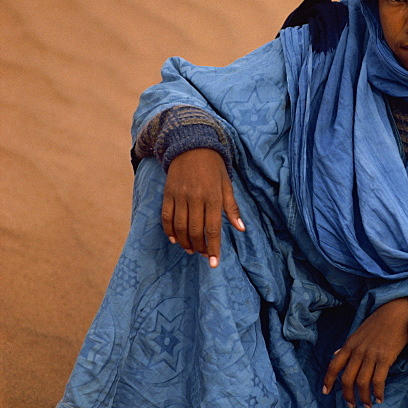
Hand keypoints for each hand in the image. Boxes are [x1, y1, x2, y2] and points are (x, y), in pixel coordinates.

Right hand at [161, 148, 243, 267]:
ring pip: (180, 226)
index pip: (213, 229)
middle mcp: (196, 198)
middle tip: (203, 255)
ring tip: (190, 250)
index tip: (213, 263)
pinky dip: (169, 230)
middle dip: (199, 247)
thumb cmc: (214, 168)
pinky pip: (166, 216)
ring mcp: (180, 196)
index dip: (213, 248)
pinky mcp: (168, 193)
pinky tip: (174, 239)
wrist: (192, 145)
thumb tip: (241, 229)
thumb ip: (232, 208)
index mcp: (213, 197)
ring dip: (185, 242)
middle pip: (196, 231)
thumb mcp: (227, 185)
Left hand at [322, 298, 407, 407]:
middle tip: (351, 405)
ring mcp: (371, 355)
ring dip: (363, 397)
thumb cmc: (379, 323)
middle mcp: (358, 351)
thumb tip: (335, 354)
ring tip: (366, 405)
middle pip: (347, 379)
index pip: (334, 365)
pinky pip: (378, 381)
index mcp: (349, 344)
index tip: (326, 392)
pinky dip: (377, 392)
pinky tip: (379, 399)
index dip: (328, 380)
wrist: (398, 314)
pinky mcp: (385, 359)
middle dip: (347, 395)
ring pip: (362, 382)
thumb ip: (347, 346)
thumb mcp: (358, 332)